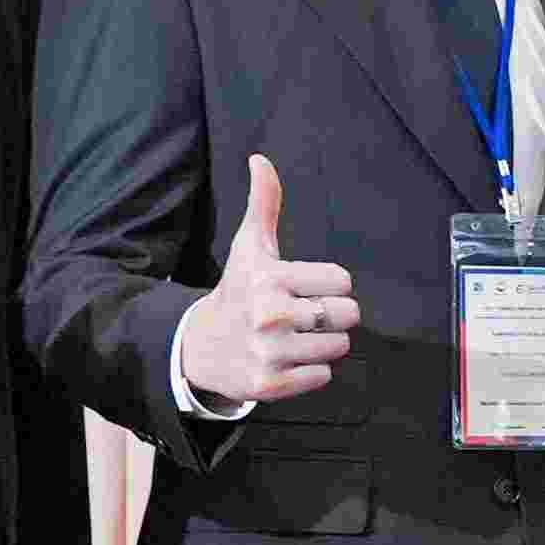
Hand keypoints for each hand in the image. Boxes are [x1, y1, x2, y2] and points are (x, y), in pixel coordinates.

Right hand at [176, 156, 361, 405]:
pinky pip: (323, 377)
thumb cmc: (237, 291)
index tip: (303, 288)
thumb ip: (264, 203)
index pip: (343, 280)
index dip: (329, 284)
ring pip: (338, 347)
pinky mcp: (269, 385)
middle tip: (302, 315)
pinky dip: (310, 372)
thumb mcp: (249, 247)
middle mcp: (269, 314)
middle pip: (348, 315)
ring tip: (292, 337)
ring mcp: (268, 352)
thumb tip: (260, 159)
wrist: (197, 347)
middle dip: (332, 315)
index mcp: (270, 278)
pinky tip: (285, 360)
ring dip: (322, 344)